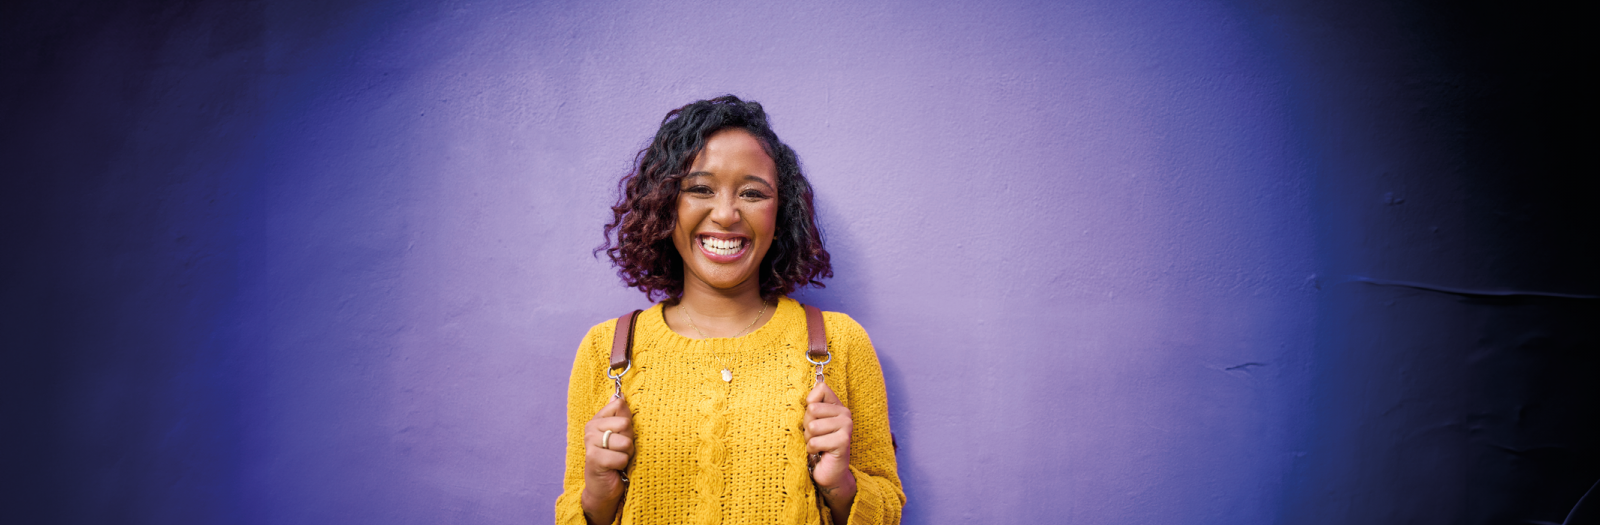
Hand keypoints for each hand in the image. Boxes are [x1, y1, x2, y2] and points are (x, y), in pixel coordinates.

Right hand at [580, 394, 633, 523]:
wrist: (603, 487)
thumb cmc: (614, 458)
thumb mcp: (621, 434)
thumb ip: (621, 415)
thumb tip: (619, 395)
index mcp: (597, 419)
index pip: (620, 406)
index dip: (627, 423)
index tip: (620, 435)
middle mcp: (590, 428)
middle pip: (625, 423)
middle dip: (628, 440)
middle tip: (620, 450)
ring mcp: (590, 443)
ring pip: (625, 442)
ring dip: (626, 454)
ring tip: (618, 459)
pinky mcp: (593, 458)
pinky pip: (621, 457)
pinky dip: (622, 465)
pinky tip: (614, 468)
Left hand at [804, 380, 856, 519]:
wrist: (829, 472)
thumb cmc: (817, 445)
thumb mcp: (811, 422)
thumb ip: (809, 407)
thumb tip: (796, 394)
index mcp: (837, 405)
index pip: (820, 389)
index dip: (809, 404)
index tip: (813, 419)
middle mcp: (845, 413)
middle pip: (812, 409)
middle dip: (806, 426)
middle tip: (815, 436)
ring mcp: (846, 426)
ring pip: (812, 426)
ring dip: (809, 439)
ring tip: (817, 445)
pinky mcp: (843, 441)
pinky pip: (814, 442)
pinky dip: (811, 450)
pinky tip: (820, 453)